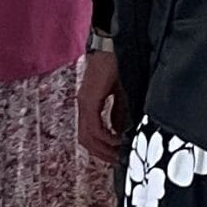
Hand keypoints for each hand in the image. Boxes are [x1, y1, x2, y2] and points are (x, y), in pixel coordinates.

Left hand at [78, 46, 125, 161]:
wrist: (114, 46)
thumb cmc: (119, 66)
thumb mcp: (122, 95)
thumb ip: (120, 113)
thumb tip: (120, 131)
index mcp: (90, 104)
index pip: (91, 134)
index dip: (102, 148)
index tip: (117, 155)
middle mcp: (84, 105)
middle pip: (86, 140)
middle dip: (102, 153)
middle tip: (117, 161)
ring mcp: (84, 103)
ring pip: (88, 137)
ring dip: (103, 149)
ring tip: (118, 154)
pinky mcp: (89, 100)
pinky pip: (94, 127)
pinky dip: (105, 137)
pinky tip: (117, 140)